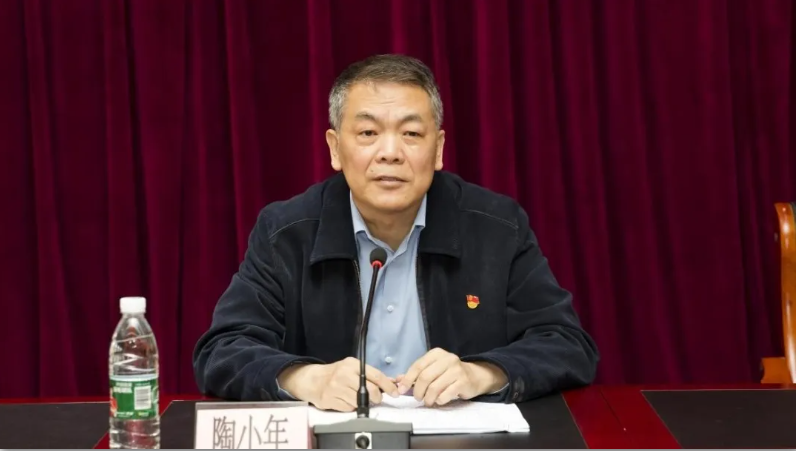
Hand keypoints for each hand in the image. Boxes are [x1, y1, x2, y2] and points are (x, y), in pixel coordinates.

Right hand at [277, 357, 398, 411]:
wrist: (313, 380)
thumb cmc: (336, 374)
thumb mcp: (353, 369)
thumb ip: (371, 375)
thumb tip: (392, 381)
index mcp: (352, 365)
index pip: (376, 375)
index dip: (388, 386)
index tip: (395, 392)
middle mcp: (344, 374)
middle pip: (369, 390)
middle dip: (376, 398)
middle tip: (376, 399)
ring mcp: (336, 387)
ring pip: (359, 401)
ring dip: (361, 403)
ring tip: (355, 397)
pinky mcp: (330, 399)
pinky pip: (348, 407)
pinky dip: (350, 406)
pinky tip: (345, 400)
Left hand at [395, 348, 507, 406]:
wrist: (475, 376)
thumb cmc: (450, 373)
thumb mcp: (434, 369)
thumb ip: (417, 374)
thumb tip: (398, 380)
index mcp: (437, 354)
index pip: (418, 366)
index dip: (407, 379)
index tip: (401, 389)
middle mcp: (447, 359)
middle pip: (425, 377)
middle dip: (417, 391)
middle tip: (417, 398)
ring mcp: (456, 370)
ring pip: (434, 387)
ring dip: (428, 398)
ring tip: (428, 401)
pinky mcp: (463, 382)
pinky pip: (445, 394)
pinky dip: (439, 400)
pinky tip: (439, 400)